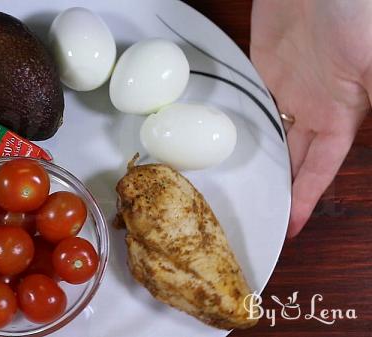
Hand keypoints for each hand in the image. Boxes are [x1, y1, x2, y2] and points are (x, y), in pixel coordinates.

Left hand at [251, 0, 371, 237]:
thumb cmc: (356, 14)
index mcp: (340, 113)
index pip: (321, 167)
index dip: (307, 197)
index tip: (290, 226)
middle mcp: (312, 105)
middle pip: (292, 157)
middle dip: (278, 185)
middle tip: (253, 212)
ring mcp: (285, 86)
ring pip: (268, 133)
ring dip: (255, 156)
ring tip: (233, 185)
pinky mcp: (262, 66)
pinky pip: (248, 102)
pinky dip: (236, 122)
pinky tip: (220, 142)